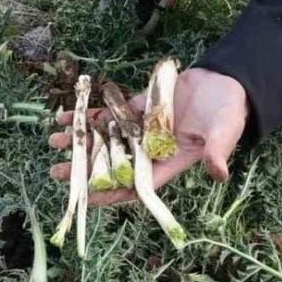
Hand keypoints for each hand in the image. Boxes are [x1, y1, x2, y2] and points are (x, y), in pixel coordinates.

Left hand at [49, 68, 248, 205]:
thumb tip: (219, 174)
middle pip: (111, 165)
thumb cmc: (228, 112)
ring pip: (104, 140)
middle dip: (84, 170)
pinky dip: (89, 115)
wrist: (226, 83)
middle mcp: (151, 150)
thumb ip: (218, 152)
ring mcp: (141, 129)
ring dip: (80, 141)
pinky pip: (109, 114)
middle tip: (57, 172)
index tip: (85, 198)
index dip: (110, 194)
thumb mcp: (225, 132)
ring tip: (53, 141)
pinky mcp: (138, 108)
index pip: (135, 185)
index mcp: (169, 163)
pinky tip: (66, 115)